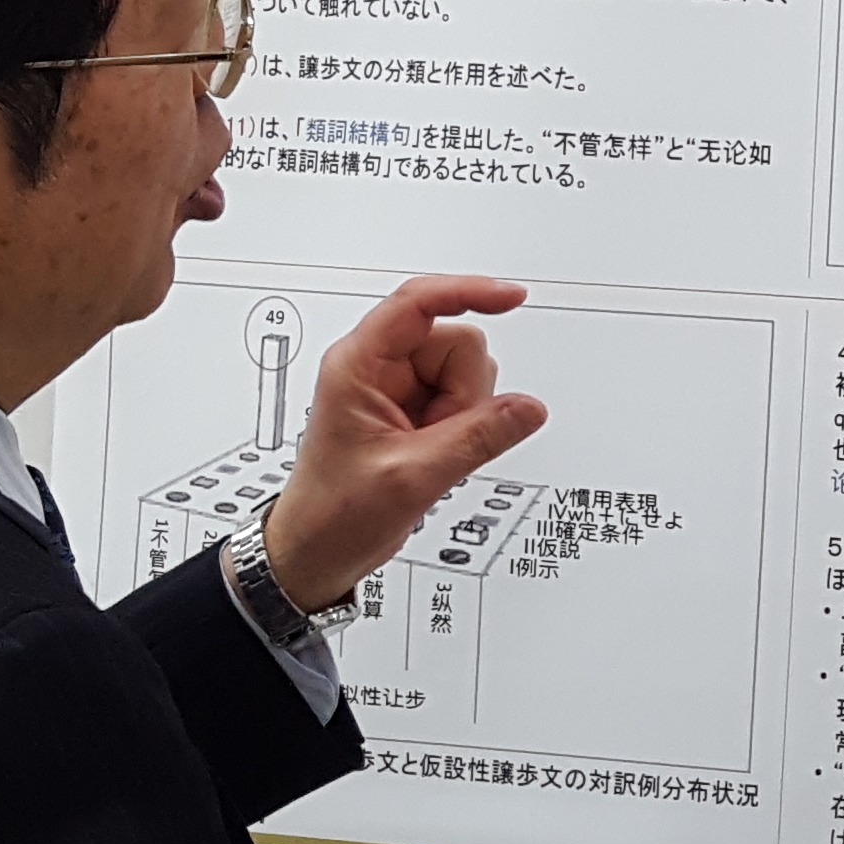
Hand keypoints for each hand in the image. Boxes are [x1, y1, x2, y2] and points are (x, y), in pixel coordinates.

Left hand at [260, 277, 548, 610]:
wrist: (316, 551)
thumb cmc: (333, 513)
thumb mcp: (411, 477)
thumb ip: (477, 438)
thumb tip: (527, 408)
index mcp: (358, 365)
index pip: (418, 303)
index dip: (468, 292)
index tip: (510, 298)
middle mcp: (376, 368)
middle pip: (455, 343)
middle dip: (464, 392)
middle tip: (438, 439)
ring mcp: (396, 389)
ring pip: (465, 372)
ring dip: (463, 413)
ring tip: (428, 452)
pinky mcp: (412, 410)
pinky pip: (461, 400)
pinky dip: (461, 426)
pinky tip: (434, 454)